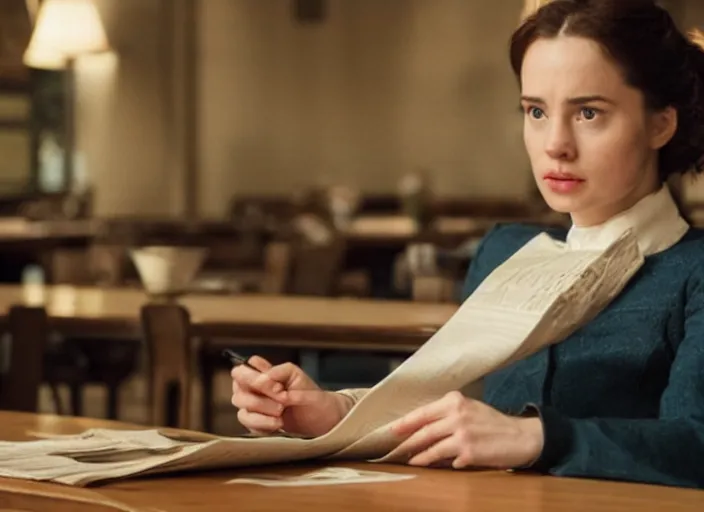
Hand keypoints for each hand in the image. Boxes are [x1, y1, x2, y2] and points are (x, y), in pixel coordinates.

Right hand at [231, 356, 351, 437]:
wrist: (320, 417)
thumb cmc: (308, 393)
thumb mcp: (297, 375)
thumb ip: (279, 371)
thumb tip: (262, 378)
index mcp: (262, 372)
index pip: (243, 368)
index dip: (255, 377)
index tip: (277, 386)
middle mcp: (253, 387)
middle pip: (238, 387)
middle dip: (260, 396)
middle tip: (282, 400)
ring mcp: (252, 405)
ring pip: (241, 406)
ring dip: (262, 411)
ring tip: (281, 414)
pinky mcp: (254, 423)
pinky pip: (247, 423)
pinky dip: (263, 424)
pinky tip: (278, 424)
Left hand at [388, 391, 543, 468]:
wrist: (521, 436)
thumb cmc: (493, 423)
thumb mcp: (470, 408)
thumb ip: (447, 414)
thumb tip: (423, 427)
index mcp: (455, 400)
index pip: (423, 412)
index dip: (405, 422)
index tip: (392, 430)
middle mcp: (457, 414)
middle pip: (423, 430)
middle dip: (407, 441)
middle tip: (394, 449)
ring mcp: (462, 434)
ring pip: (431, 447)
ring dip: (418, 456)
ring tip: (410, 461)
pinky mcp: (469, 452)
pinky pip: (446, 460)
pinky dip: (437, 463)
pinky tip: (432, 467)